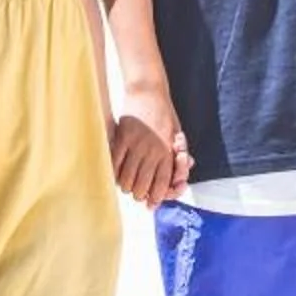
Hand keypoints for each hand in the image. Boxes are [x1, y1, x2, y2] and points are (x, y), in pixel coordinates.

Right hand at [110, 85, 191, 205]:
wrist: (149, 91)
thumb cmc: (164, 115)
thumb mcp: (177, 136)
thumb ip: (179, 158)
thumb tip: (182, 178)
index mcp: (168, 153)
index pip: (161, 185)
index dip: (155, 198)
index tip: (150, 203)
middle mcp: (153, 151)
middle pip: (142, 187)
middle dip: (139, 194)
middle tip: (137, 192)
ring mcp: (136, 145)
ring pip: (126, 179)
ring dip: (126, 185)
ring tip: (126, 183)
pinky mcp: (122, 137)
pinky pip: (114, 164)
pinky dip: (113, 172)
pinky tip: (115, 173)